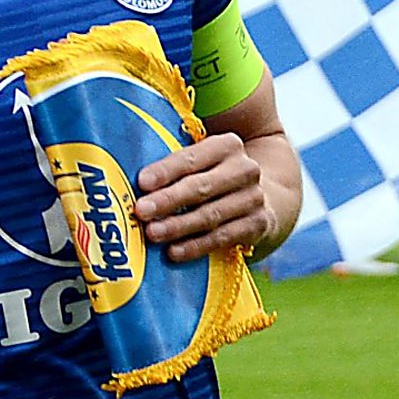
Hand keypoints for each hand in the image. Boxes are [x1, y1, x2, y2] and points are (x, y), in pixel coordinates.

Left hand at [136, 132, 270, 261]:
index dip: (166, 171)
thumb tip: (133, 186)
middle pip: (201, 187)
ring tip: (152, 234)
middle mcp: (244, 169)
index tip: (142, 182)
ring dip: (179, 226)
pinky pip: (223, 237)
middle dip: (168, 200)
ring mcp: (254, 198)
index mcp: (226, 146)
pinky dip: (197, 246)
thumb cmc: (215, 178)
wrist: (265, 198)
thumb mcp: (203, 164)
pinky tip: (174, 252)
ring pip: (211, 215)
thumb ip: (175, 169)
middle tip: (141, 211)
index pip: (191, 158)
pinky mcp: (258, 224)